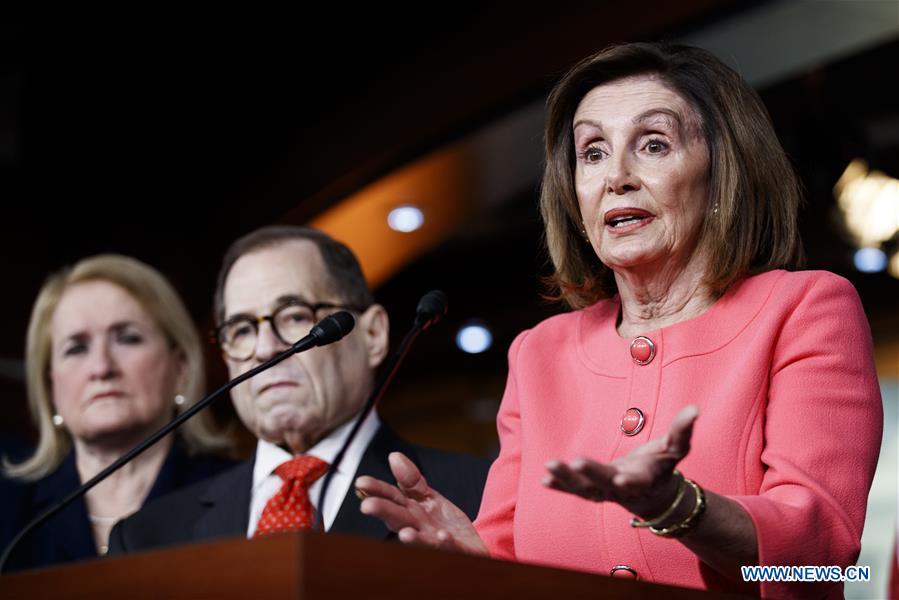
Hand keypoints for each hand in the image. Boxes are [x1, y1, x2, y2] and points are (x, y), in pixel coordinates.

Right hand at [356, 452, 487, 554]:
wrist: (468, 547)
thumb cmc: (442, 524)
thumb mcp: (427, 496)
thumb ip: (410, 479)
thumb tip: (394, 456)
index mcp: (411, 511)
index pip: (391, 497)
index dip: (377, 490)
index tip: (361, 483)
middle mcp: (419, 527)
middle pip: (399, 518)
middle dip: (383, 511)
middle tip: (367, 506)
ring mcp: (435, 541)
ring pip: (421, 540)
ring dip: (413, 539)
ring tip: (405, 534)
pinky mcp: (455, 550)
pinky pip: (450, 547)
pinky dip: (445, 543)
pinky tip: (443, 536)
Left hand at [543, 404, 698, 518]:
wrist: (653, 495)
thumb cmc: (662, 466)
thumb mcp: (676, 449)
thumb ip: (683, 430)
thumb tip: (695, 408)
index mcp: (645, 478)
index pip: (638, 480)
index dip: (631, 481)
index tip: (622, 479)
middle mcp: (623, 488)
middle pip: (606, 483)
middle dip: (591, 474)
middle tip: (576, 462)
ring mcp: (605, 492)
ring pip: (585, 489)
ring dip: (567, 479)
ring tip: (549, 467)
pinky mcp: (593, 491)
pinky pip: (575, 490)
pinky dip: (561, 486)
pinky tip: (545, 479)